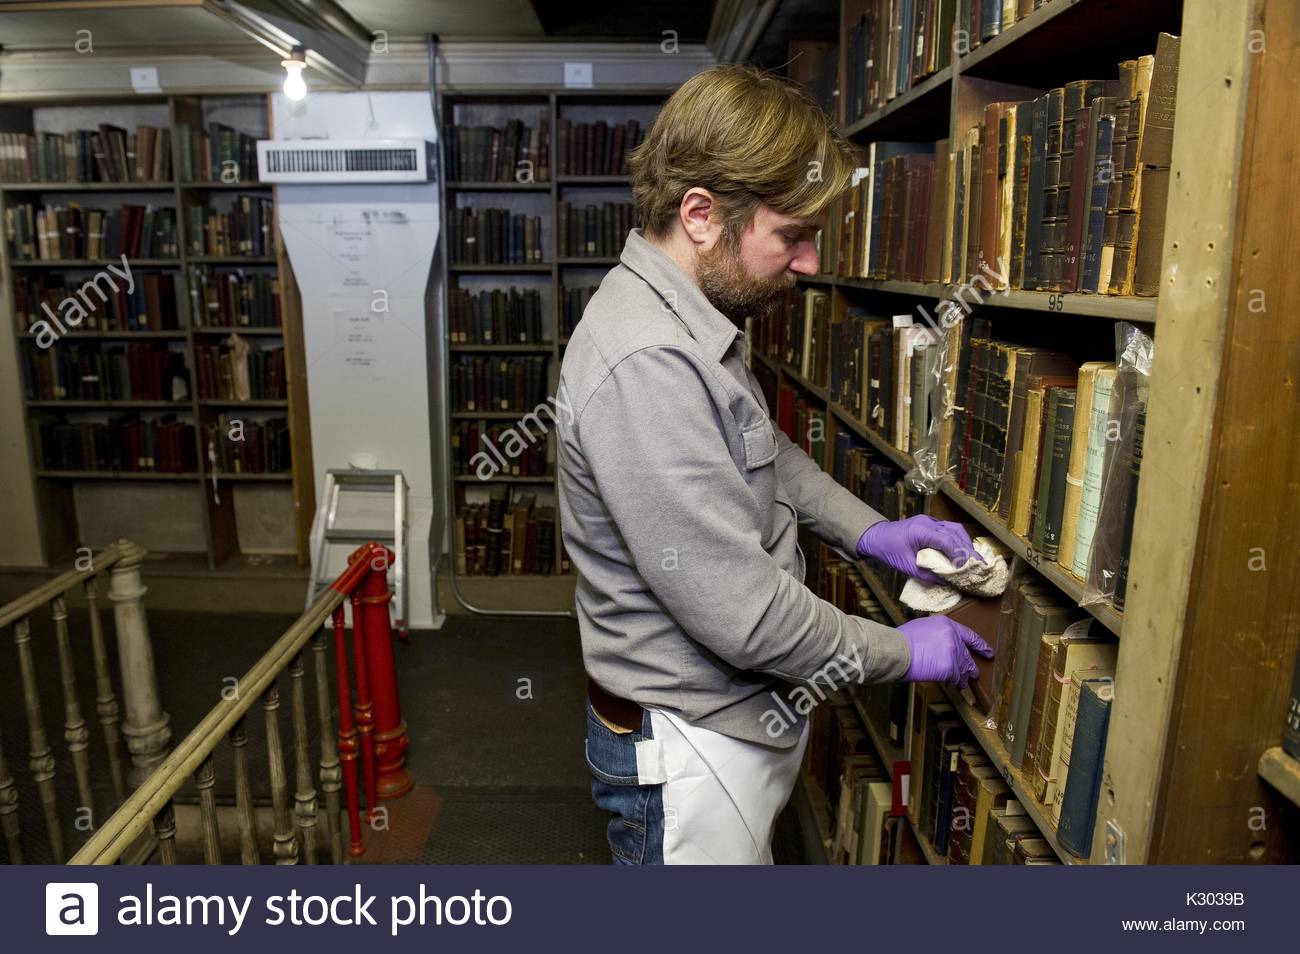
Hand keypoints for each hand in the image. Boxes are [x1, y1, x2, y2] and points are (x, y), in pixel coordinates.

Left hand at [856, 514, 980, 584]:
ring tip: (974, 559)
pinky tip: (962, 551)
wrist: (875, 536)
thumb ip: (927, 574)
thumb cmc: (888, 550)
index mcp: (920, 530)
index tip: (968, 567)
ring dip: (965, 543)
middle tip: (979, 564)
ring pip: (954, 528)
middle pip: (955, 532)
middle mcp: (927, 522)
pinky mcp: (930, 523)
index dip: (960, 554)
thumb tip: (948, 583)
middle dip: (968, 548)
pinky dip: (958, 540)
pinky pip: (949, 529)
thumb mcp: (906, 566)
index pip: (947, 540)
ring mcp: (929, 521)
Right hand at [897, 615, 992, 686]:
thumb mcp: (922, 627)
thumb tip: (939, 646)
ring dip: (962, 678)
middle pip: (966, 656)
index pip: (969, 635)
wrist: (896, 649)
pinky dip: (954, 683)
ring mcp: (953, 653)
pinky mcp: (950, 668)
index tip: (989, 652)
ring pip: (964, 669)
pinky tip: (951, 686)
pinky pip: (955, 678)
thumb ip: (936, 635)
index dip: (980, 645)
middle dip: (970, 667)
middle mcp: (953, 638)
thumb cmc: (902, 640)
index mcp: (947, 625)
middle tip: (974, 674)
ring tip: (962, 684)